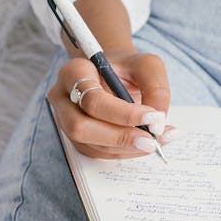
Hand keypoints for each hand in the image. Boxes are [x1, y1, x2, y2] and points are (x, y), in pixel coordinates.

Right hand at [47, 51, 179, 159]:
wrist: (117, 75)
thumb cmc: (128, 68)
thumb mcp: (147, 66)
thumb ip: (156, 89)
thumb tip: (156, 125)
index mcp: (74, 72)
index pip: (92, 99)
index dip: (122, 113)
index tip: (152, 117)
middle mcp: (63, 97)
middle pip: (80, 127)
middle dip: (119, 137)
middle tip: (151, 140)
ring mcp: (66, 121)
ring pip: (90, 145)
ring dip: (126, 148)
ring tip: (157, 141)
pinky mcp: (77, 139)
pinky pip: (98, 153)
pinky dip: (125, 152)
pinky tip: (145, 144)